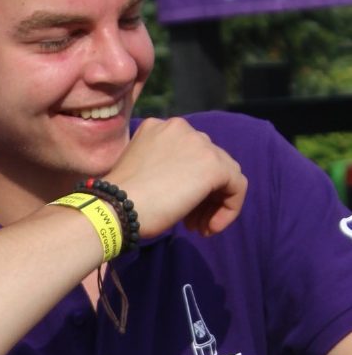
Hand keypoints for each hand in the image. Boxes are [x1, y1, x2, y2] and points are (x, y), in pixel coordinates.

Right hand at [110, 117, 246, 237]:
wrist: (117, 206)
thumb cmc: (122, 196)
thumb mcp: (143, 167)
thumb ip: (167, 164)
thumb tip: (187, 181)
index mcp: (159, 126)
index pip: (189, 151)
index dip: (188, 180)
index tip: (178, 204)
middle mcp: (180, 127)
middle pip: (208, 159)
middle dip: (203, 192)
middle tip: (191, 220)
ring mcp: (198, 143)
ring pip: (225, 172)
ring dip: (214, 201)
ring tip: (199, 226)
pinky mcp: (213, 164)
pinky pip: (236, 186)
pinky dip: (229, 208)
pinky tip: (210, 227)